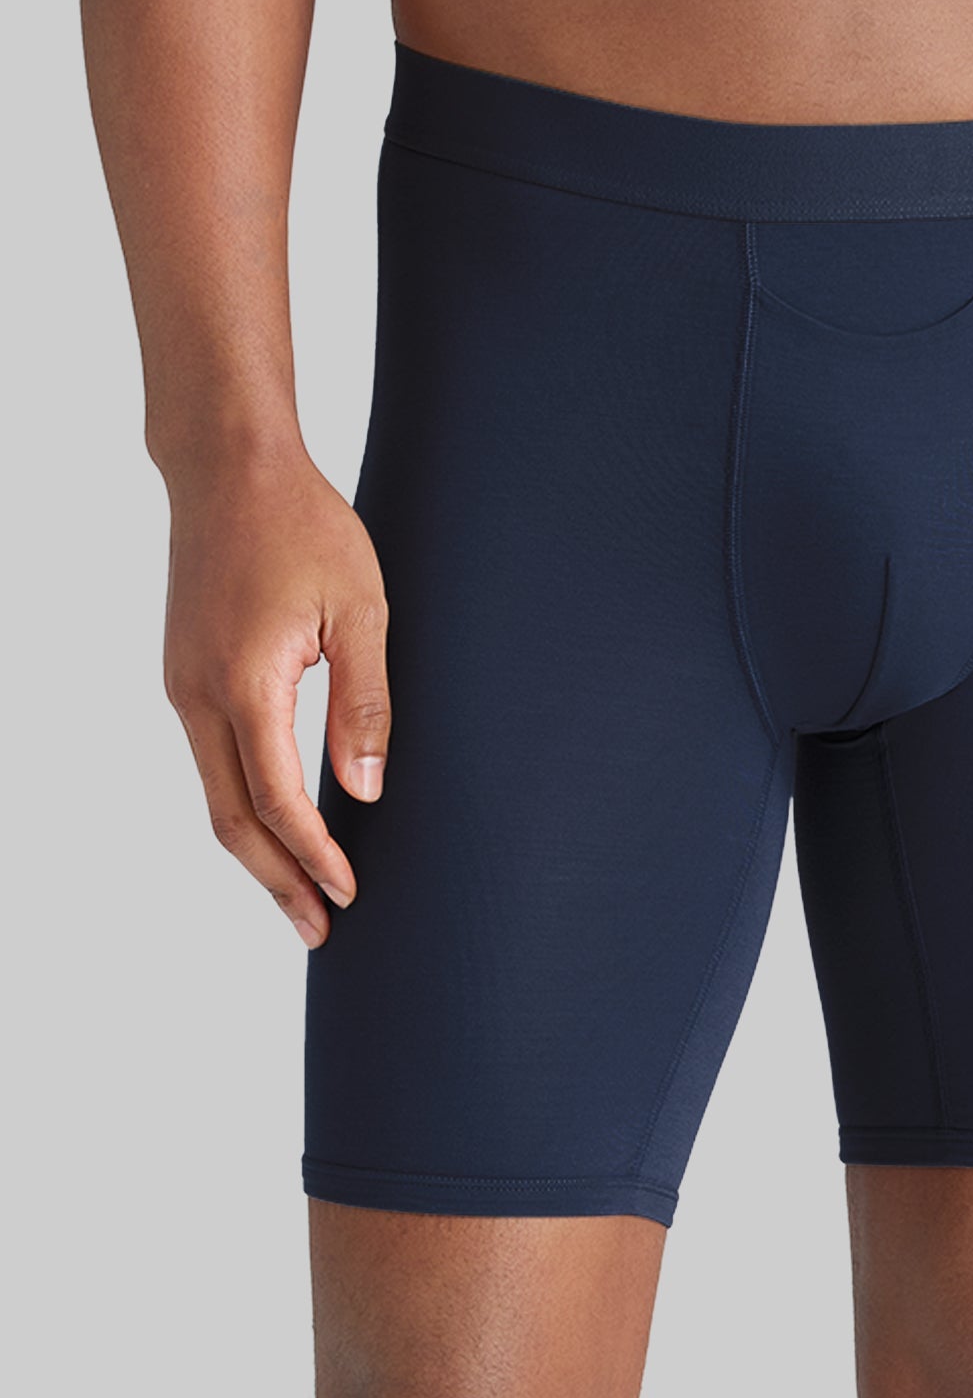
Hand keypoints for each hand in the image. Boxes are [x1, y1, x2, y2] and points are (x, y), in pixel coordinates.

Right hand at [161, 444, 389, 946]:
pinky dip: (242, 808)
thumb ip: (365, 703)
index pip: (277, 800)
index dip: (314, 856)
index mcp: (244, 683)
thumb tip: (366, 789)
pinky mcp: (184, 675)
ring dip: (257, 851)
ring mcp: (182, 686)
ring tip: (301, 894)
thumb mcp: (360, 609)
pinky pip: (211, 762)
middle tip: (320, 931)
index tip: (348, 893)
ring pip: (214, 795)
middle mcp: (197, 695)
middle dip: (277, 881)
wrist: (227, 466)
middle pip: (231, 819)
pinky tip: (276, 827)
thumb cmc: (304, 526)